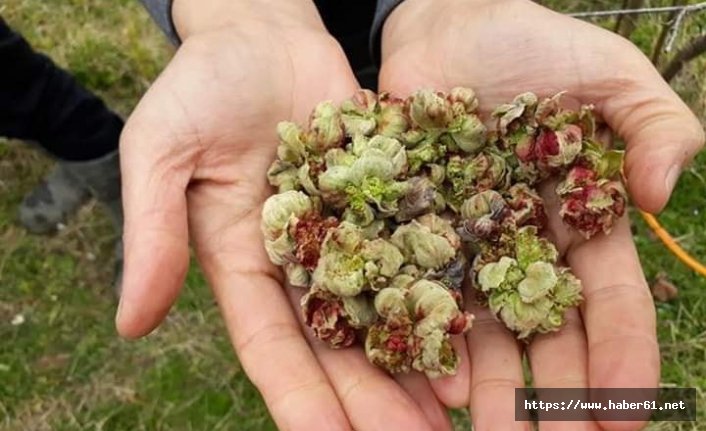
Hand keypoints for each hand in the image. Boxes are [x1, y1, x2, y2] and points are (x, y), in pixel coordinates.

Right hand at [116, 1, 457, 428]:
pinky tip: (473, 330)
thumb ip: (153, 233)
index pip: (271, 347)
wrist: (263, 33)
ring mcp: (349, 235)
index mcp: (243, 263)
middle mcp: (300, 263)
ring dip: (415, 365)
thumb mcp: (161, 151)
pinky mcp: (387, 200)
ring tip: (452, 416)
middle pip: (338, 345)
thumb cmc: (201, 86)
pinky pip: (418, 251)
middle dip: (371, 401)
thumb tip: (129, 324)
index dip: (299, 398)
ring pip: (385, 312)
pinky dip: (442, 292)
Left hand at [380, 0, 703, 428]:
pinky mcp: (412, 228)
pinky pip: (421, 293)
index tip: (629, 417)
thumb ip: (656, 128)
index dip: (622, 361)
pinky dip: (429, 339)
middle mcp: (522, 245)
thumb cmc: (531, 43)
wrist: (443, 22)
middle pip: (544, 334)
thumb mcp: (612, 76)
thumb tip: (661, 197)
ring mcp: (466, 242)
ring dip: (493, 387)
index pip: (609, 304)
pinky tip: (439, 386)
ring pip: (483, 328)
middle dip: (553, 396)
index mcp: (578, 221)